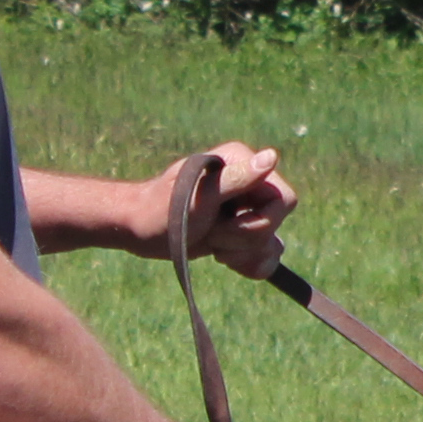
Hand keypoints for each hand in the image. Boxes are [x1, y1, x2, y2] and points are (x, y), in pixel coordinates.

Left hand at [158, 141, 296, 275]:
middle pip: (277, 225)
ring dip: (244, 254)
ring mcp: (247, 209)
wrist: (138, 230)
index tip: (222, 223)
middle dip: (244, 240)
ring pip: (273, 243)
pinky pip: (266, 255)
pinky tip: (223, 259)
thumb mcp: (199, 196)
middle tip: (212, 235)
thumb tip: (271, 156)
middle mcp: (251, 183)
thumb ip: (237, 178)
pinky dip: (249, 264)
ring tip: (214, 247)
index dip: (258, 222)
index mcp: (244, 164)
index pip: (284, 201)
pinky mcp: (241, 232)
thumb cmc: (162, 208)